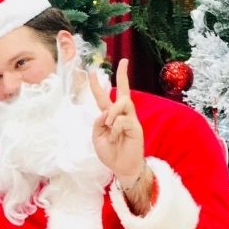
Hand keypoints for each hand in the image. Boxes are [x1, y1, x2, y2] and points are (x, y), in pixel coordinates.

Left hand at [89, 60, 145, 184]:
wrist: (121, 167)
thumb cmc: (110, 152)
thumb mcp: (97, 137)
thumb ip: (98, 123)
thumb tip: (106, 111)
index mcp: (110, 117)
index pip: (104, 97)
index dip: (97, 85)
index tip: (92, 72)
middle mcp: (122, 115)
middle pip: (123, 92)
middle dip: (123, 75)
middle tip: (124, 61)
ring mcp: (130, 120)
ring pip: (122, 103)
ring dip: (112, 113)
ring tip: (109, 127)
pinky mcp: (136, 127)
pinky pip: (122, 120)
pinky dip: (115, 129)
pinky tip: (115, 138)